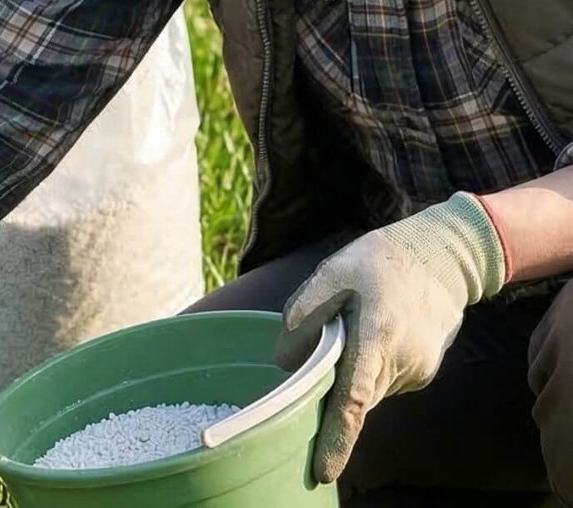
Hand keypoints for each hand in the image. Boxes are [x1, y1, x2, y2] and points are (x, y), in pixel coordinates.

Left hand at [274, 193, 505, 483]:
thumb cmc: (380, 261)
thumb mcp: (333, 272)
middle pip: (354, 399)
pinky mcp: (423, 373)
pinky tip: (373, 332)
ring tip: (354, 327)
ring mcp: (417, 371)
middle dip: (330, 399)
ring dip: (350, 375)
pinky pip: (382, 382)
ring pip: (368, 391)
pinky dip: (368, 369)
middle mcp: (402, 361)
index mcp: (378, 335)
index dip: (337, 437)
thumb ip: (304, 315)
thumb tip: (285, 362)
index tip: (324, 470)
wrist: (443, 257)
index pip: (353, 398)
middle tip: (312, 373)